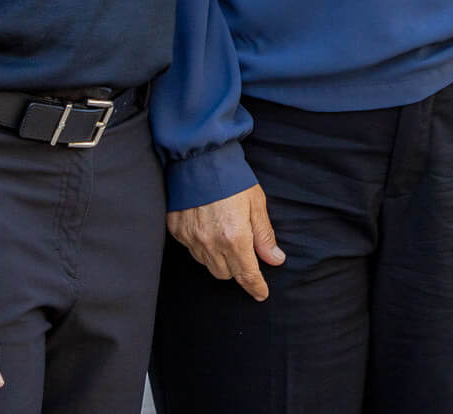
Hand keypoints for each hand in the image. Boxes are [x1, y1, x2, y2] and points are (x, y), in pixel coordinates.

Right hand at [167, 184, 285, 300]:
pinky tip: (208, 230)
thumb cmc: (232, 178)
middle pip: (225, 274)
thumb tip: (275, 259)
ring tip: (225, 238)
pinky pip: (192, 250)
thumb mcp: (256, 203)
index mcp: (235, 237)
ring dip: (219, 260)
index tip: (261, 293)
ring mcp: (191, 239)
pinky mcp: (177, 231)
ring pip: (207, 265)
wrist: (198, 158)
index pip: (246, 273)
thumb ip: (264, 235)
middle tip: (244, 255)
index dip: (255, 286)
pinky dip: (202, 247)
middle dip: (237, 270)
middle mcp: (211, 243)